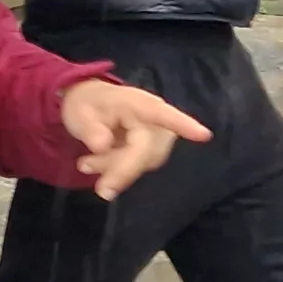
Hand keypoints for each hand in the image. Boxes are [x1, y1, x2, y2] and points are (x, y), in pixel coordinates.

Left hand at [57, 79, 210, 198]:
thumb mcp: (78, 112)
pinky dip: (118, 170)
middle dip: (122, 169)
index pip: (163, 114)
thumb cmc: (87, 104)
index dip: (184, 124)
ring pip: (145, 162)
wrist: (88, 104)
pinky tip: (95, 165)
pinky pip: (140, 166)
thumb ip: (89, 128)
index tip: (204, 135)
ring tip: (85, 163)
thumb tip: (102, 146)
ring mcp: (156, 135)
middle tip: (92, 178)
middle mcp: (153, 119)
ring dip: (116, 169)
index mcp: (138, 103)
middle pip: (149, 151)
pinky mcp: (152, 150)